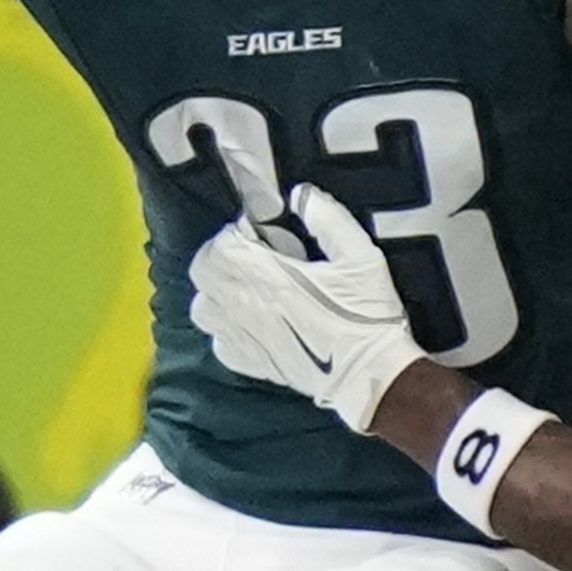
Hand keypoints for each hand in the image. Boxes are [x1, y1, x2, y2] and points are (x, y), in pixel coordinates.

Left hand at [187, 187, 422, 434]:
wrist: (369, 375)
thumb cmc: (367, 315)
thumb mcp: (361, 256)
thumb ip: (328, 219)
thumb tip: (301, 195)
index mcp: (268, 277)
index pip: (222, 244)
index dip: (239, 231)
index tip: (265, 232)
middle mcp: (245, 307)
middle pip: (203, 271)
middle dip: (222, 255)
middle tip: (253, 254)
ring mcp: (243, 338)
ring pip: (202, 307)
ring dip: (217, 291)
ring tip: (247, 287)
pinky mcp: (249, 363)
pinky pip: (218, 341)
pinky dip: (225, 328)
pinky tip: (252, 322)